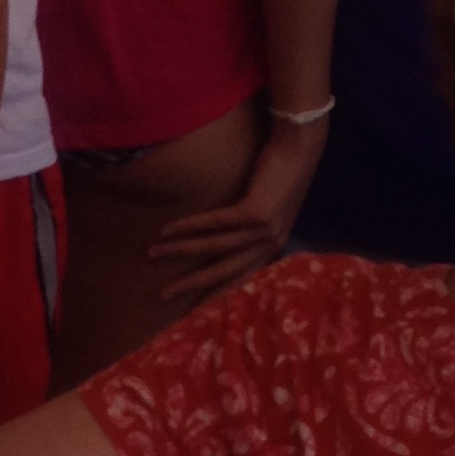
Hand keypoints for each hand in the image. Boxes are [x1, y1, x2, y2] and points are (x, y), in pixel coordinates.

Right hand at [148, 124, 325, 303]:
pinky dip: (189, 226)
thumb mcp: (271, 206)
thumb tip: (226, 234)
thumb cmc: (283, 172)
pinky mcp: (256, 212)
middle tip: (164, 294)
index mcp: (273, 245)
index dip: (214, 292)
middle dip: (193, 284)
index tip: (191, 307)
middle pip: (225, 271)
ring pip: (215, 247)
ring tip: (153, 253)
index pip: (240, 277)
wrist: (300, 148)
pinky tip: (168, 229)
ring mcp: (264, 230)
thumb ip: (254, 225)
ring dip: (181, 251)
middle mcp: (269, 243)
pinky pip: (216, 223)